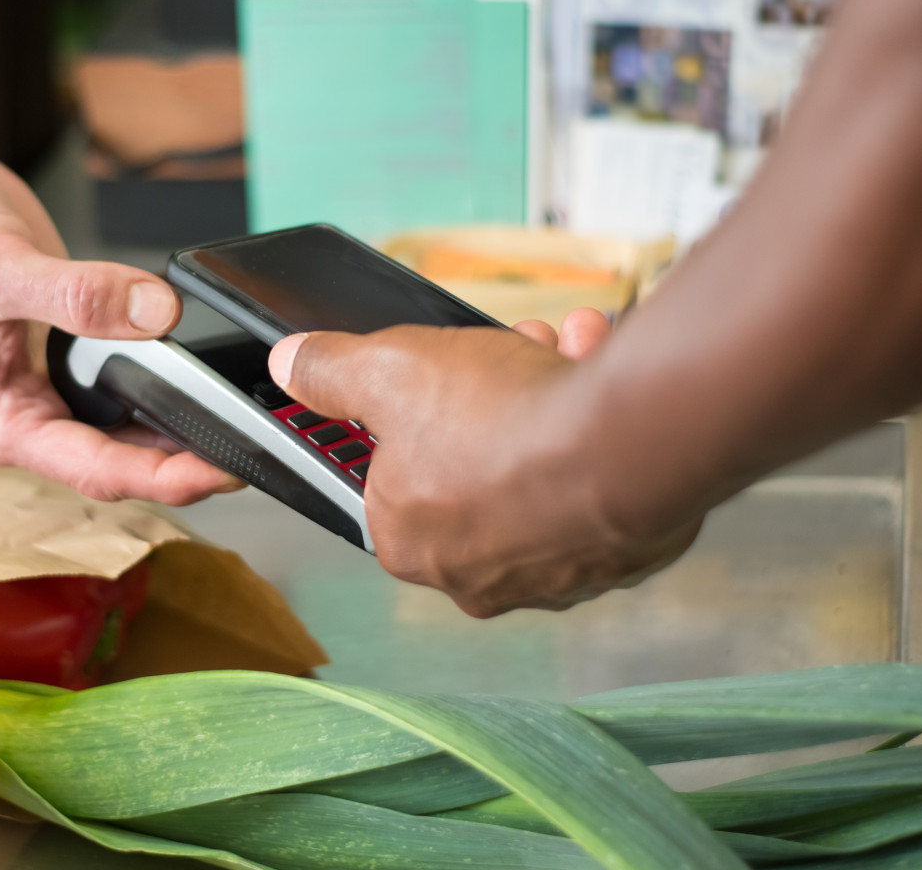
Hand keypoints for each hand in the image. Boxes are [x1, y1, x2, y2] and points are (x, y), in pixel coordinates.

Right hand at [0, 98, 238, 503]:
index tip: (223, 470)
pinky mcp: (67, 365)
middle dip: (186, 465)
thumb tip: (152, 313)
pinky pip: (126, 394)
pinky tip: (202, 386)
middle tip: (254, 449)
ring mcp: (46, 395)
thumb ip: (77, 295)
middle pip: (120, 465)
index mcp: (0, 422)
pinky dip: (166, 393)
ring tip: (243, 427)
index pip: (97, 471)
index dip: (167, 478)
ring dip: (181, 435)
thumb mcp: (2, 264)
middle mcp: (24, 420)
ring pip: (128, 435)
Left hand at [269, 309, 702, 616]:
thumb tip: (293, 364)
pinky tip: (598, 377)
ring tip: (561, 348)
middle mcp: (476, 574)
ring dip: (546, 396)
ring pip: (539, 468)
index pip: (390, 479)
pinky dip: (595, 428)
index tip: (435, 379)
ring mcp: (551, 572)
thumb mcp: (390, 370)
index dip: (412, 414)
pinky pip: (595, 481)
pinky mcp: (615, 556)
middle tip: (508, 351)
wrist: (628, 445)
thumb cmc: (504, 422)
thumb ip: (331, 371)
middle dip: (490, 396)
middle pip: (470, 464)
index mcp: (408, 541)